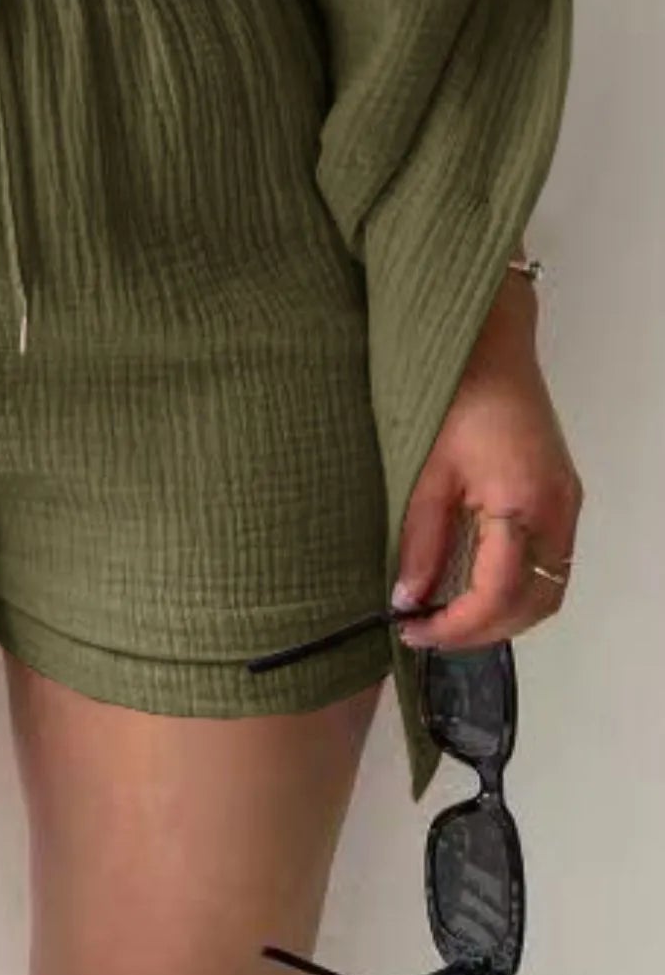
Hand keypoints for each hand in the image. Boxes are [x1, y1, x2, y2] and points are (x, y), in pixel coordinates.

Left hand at [392, 273, 582, 650]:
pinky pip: (549, 561)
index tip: (414, 631)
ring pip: (548, 587)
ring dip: (502, 613)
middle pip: (535, 602)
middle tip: (429, 632)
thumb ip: (421, 540)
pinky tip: (473, 583)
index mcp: (523, 503)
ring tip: (448, 615)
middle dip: (484, 629)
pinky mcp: (562, 493)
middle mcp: (558, 510)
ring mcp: (566, 502)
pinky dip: (515, 586)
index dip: (457, 625)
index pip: (498, 594)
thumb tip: (409, 598)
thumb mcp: (426, 472)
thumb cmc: (453, 396)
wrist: (488, 342)